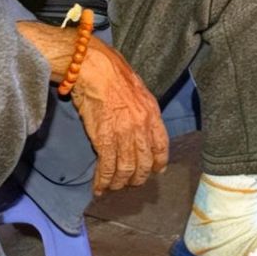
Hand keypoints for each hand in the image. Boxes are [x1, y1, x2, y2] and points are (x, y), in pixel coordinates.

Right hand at [70, 37, 168, 193]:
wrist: (94, 68)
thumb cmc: (112, 74)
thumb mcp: (137, 90)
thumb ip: (142, 111)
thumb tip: (140, 125)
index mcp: (152, 113)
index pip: (162, 146)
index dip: (159, 162)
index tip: (156, 171)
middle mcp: (141, 126)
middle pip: (144, 162)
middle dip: (137, 178)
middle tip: (129, 183)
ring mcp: (124, 134)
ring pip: (126, 168)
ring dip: (119, 182)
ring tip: (113, 187)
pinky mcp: (104, 139)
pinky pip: (107, 166)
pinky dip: (103, 180)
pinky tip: (99, 187)